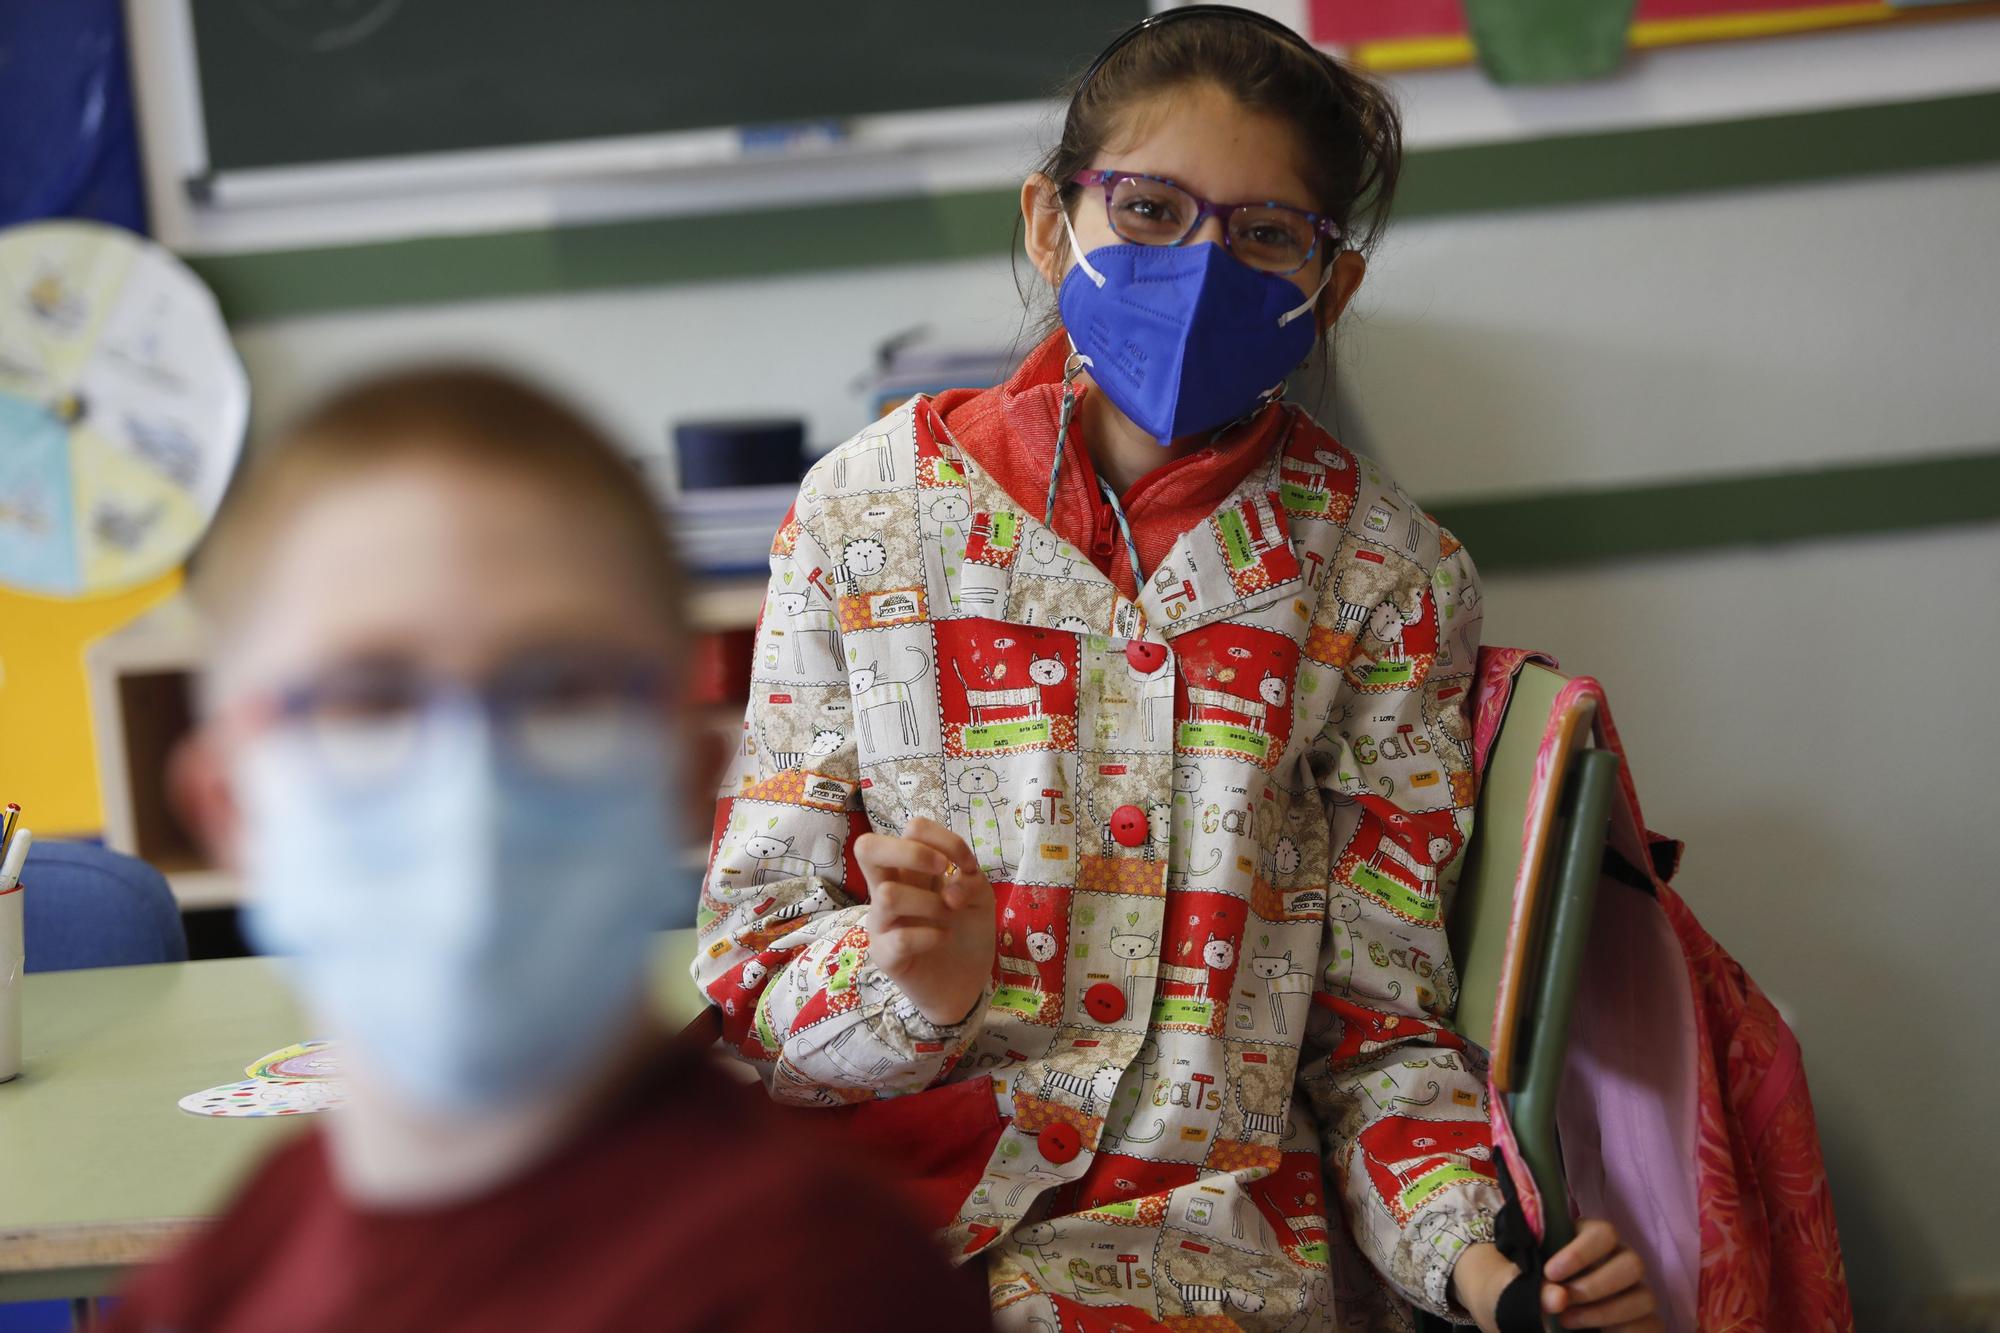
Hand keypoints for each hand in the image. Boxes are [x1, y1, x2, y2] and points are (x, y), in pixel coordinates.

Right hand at [854, 817, 994, 1025]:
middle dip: (912, 853)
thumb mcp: (979, 897)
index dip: (942, 838)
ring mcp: (881, 922)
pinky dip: (932, 935)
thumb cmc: (966, 932)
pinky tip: (942, 939)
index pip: (911, 829)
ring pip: (887, 894)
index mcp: (911, 869)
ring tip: (947, 917)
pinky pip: (900, 937)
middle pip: (867, 847)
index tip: (965, 864)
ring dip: (930, 903)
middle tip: (941, 873)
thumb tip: (950, 885)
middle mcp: (888, 888)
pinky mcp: (884, 955)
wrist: (965, 984)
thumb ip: (969, 878)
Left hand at [1452, 1222, 1659, 1331]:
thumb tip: (1558, 1298)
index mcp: (1588, 1238)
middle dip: (1596, 1287)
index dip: (1581, 1253)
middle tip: (1563, 1304)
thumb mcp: (1508, 1285)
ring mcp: (1632, 1292)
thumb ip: (1528, 1287)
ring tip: (1568, 1322)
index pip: (1603, 1233)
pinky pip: (1650, 1325)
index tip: (1551, 1273)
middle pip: (1632, 1264)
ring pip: (1644, 1297)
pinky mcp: (1641, 1321)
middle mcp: (1617, 1261)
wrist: (1517, 1315)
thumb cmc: (1513, 1289)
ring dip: (1606, 1313)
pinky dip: (1625, 1332)